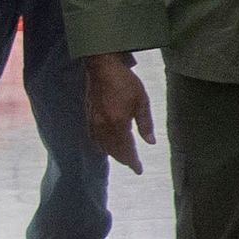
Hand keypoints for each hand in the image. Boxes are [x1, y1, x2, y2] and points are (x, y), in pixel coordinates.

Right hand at [86, 53, 154, 172]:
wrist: (102, 67)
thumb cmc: (124, 81)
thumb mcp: (142, 101)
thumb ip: (146, 124)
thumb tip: (151, 142)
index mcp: (118, 123)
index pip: (127, 149)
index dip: (133, 161)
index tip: (139, 170)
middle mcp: (104, 126)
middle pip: (114, 150)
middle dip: (124, 159)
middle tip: (133, 165)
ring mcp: (94, 122)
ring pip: (103, 146)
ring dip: (113, 154)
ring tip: (123, 157)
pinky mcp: (88, 116)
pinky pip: (94, 138)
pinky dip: (102, 145)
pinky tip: (106, 146)